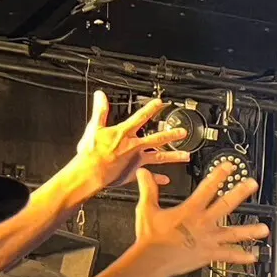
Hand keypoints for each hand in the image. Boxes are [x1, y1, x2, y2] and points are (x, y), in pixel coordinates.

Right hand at [71, 90, 190, 196]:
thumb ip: (100, 111)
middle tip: (183, 133)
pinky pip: (148, 176)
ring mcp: (135, 161)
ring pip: (158, 158)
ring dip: (173, 156)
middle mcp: (133, 147)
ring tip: (186, 156)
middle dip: (171, 135)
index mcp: (124, 134)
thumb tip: (100, 96)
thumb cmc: (91, 153)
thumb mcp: (94, 128)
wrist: (90, 173)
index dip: (151, 109)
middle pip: (157, 139)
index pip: (140, 118)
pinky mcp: (132, 173)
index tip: (160, 103)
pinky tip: (166, 179)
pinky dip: (158, 178)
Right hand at [133, 161, 269, 276]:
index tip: (230, 166)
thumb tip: (143, 173)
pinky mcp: (209, 254)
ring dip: (249, 230)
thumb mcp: (147, 209)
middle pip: (226, 205)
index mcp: (190, 210)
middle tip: (252, 184)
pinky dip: (242, 257)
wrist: (151, 261)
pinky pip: (228, 256)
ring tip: (264, 228)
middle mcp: (203, 223)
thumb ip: (148, 189)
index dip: (219, 175)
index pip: (208, 187)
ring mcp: (208, 239)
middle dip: (240, 193)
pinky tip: (253, 256)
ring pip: (233, 233)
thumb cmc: (150, 237)